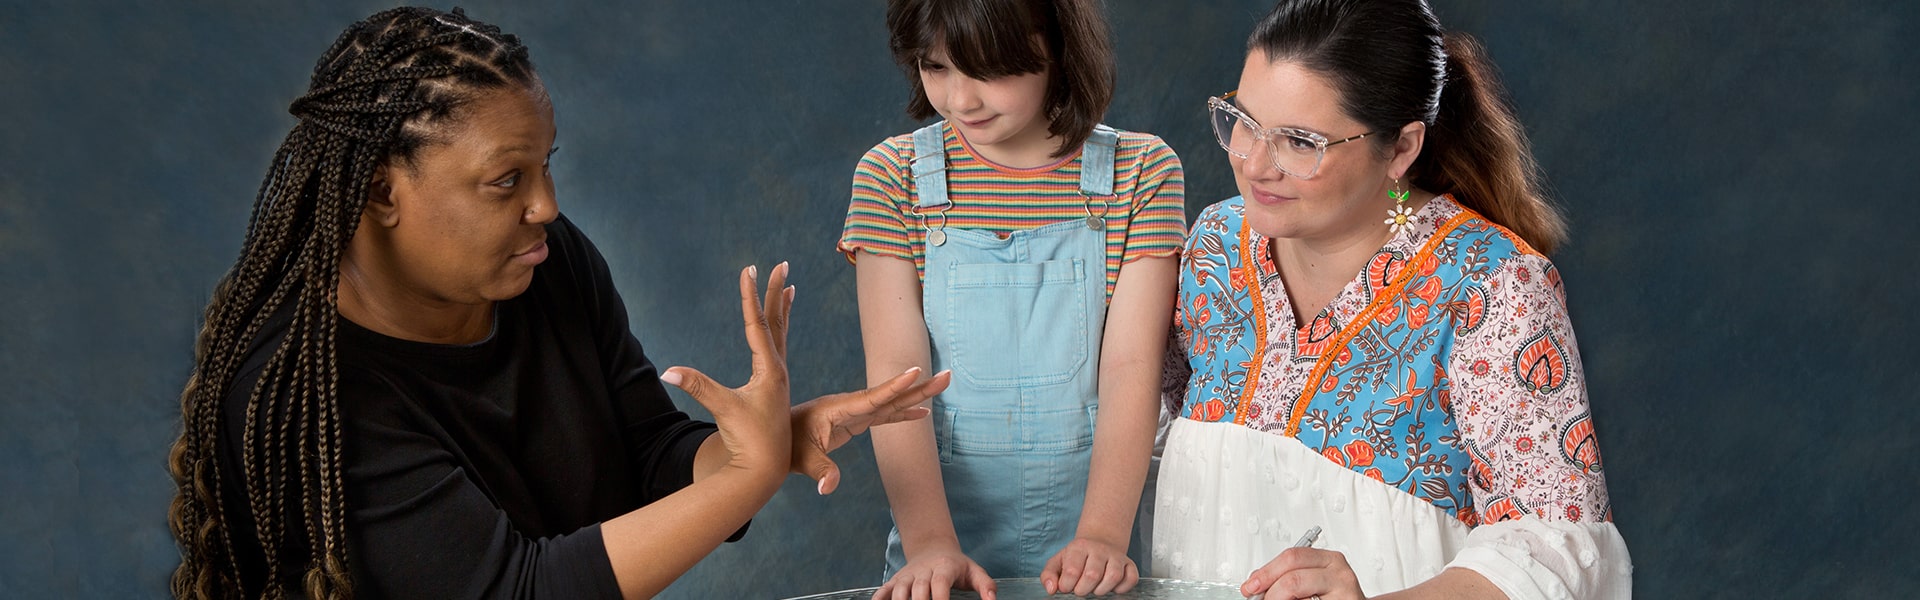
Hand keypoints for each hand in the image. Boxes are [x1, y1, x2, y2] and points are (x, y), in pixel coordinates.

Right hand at [660, 263, 793, 475]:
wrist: (764, 468)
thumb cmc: (748, 440)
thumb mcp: (723, 409)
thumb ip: (698, 387)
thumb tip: (669, 371)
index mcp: (769, 370)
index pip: (757, 324)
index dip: (751, 295)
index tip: (749, 269)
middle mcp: (777, 369)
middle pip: (776, 321)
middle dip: (775, 291)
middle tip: (781, 264)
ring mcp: (777, 378)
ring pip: (779, 334)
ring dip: (781, 308)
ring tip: (788, 286)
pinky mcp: (772, 388)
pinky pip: (776, 349)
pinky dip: (777, 331)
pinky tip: (776, 328)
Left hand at [791, 368, 948, 494]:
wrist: (773, 441)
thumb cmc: (786, 447)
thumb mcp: (801, 459)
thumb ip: (819, 470)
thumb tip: (829, 488)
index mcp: (839, 409)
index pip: (873, 397)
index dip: (895, 387)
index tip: (916, 372)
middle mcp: (850, 407)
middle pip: (891, 396)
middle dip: (919, 387)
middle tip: (947, 375)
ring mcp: (854, 413)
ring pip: (891, 403)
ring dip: (916, 396)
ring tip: (942, 385)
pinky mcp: (855, 422)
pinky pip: (884, 416)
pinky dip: (903, 414)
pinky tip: (922, 413)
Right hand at [877, 547, 995, 599]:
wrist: (934, 548)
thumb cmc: (957, 566)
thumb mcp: (975, 572)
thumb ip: (986, 586)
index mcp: (945, 567)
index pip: (940, 583)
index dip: (940, 598)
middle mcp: (924, 570)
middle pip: (919, 589)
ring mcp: (908, 575)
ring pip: (900, 589)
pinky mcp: (897, 580)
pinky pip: (885, 589)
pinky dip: (880, 598)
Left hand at [1042, 537, 1137, 595]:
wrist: (1099, 543)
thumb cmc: (1076, 557)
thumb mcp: (1058, 562)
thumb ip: (1048, 575)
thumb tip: (1052, 590)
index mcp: (1079, 547)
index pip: (1072, 570)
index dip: (1067, 585)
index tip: (1066, 587)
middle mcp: (1099, 549)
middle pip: (1093, 574)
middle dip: (1083, 590)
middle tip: (1080, 590)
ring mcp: (1116, 556)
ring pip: (1114, 576)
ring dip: (1102, 590)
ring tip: (1095, 589)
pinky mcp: (1129, 564)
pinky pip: (1131, 578)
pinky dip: (1122, 588)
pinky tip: (1112, 587)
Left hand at [1242, 547, 1365, 599]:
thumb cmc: (1333, 598)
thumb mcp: (1313, 580)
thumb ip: (1287, 576)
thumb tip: (1256, 584)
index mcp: (1330, 560)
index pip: (1292, 557)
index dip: (1266, 572)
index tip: (1250, 586)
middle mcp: (1341, 574)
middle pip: (1293, 578)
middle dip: (1270, 592)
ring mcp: (1346, 594)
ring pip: (1297, 595)